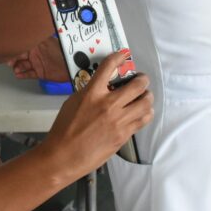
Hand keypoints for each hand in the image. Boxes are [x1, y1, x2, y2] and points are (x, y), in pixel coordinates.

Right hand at [9, 36, 69, 81]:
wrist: (73, 64)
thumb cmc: (62, 50)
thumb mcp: (46, 40)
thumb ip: (35, 35)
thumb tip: (24, 28)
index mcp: (37, 44)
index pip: (22, 45)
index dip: (15, 48)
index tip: (8, 51)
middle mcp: (35, 53)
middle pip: (20, 56)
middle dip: (13, 59)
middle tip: (9, 62)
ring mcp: (37, 63)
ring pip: (23, 65)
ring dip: (18, 67)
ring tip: (16, 69)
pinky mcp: (40, 72)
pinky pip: (29, 74)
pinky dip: (23, 74)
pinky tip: (18, 75)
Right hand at [41, 52, 153, 175]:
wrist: (64, 156)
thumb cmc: (64, 129)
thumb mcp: (73, 102)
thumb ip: (89, 92)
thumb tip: (103, 87)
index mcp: (92, 93)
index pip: (108, 67)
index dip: (119, 57)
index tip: (123, 54)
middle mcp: (108, 105)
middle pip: (137, 85)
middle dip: (142, 79)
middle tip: (141, 79)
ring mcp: (118, 121)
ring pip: (145, 103)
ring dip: (147, 96)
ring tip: (144, 96)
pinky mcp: (124, 135)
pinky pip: (143, 120)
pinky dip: (146, 113)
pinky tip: (143, 112)